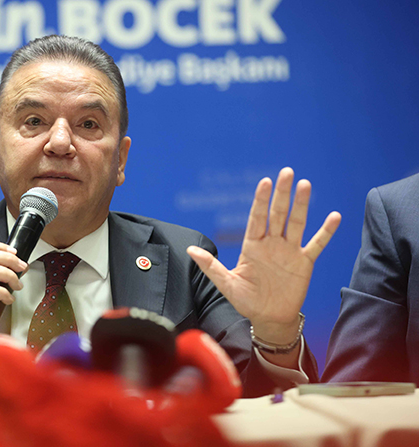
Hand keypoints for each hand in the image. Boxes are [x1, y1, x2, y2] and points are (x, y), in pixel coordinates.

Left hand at [187, 168, 340, 355]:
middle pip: (278, 214)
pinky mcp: (305, 262)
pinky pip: (317, 244)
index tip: (265, 182)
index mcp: (252, 245)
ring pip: (297, 223)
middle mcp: (272, 243)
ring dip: (301, 204)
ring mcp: (289, 251)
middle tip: (287, 172)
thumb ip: (210, 266)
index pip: (257, 217)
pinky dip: (326, 231)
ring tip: (305, 184)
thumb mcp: (226, 284)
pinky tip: (334, 216)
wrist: (269, 319)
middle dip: (282, 193)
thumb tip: (190, 250)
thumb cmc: (246, 301)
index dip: (260, 200)